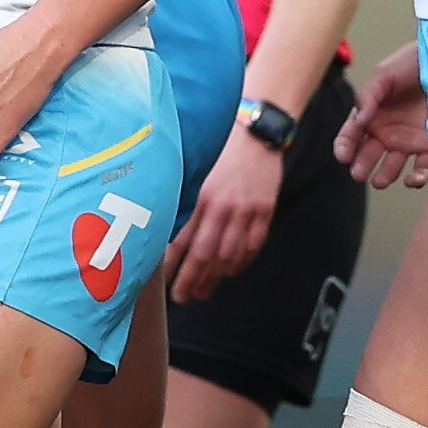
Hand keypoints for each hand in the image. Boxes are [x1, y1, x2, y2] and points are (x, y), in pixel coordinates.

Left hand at [165, 126, 281, 300]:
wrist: (255, 130)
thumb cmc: (219, 147)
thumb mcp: (194, 169)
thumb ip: (183, 198)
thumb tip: (164, 229)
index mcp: (200, 195)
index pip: (181, 240)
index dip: (171, 265)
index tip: (162, 281)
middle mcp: (222, 206)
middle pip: (204, 255)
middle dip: (190, 280)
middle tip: (181, 298)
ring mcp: (246, 210)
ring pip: (229, 255)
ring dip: (214, 278)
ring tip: (203, 292)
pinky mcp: (265, 210)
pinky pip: (253, 244)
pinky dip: (241, 262)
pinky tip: (230, 272)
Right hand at [334, 41, 427, 189]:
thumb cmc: (413, 63)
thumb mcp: (385, 75)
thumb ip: (368, 96)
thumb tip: (359, 120)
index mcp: (373, 115)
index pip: (352, 134)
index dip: (345, 146)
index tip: (343, 156)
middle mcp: (389, 131)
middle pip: (369, 154)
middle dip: (362, 165)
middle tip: (358, 174)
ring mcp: (410, 141)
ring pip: (393, 166)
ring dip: (385, 175)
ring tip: (380, 181)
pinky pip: (423, 168)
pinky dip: (417, 178)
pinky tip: (412, 179)